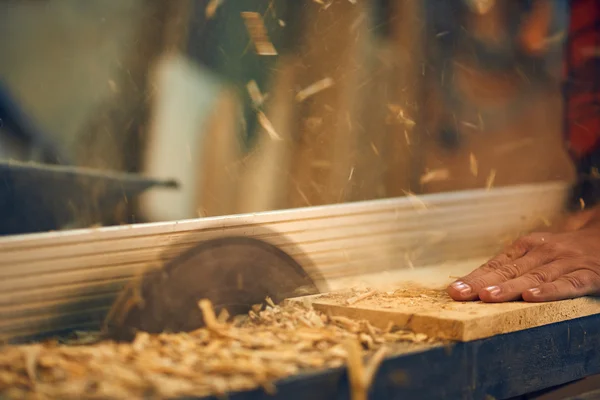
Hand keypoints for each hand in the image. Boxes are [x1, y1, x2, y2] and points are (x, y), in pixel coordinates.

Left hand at [447, 228, 599, 301]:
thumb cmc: (566, 252)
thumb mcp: (538, 252)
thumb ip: (513, 266)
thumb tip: (476, 283)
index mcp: (527, 247)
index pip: (495, 265)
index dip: (474, 278)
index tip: (454, 290)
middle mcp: (543, 253)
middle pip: (508, 271)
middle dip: (482, 283)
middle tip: (460, 294)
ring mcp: (565, 263)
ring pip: (534, 277)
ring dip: (509, 287)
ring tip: (487, 297)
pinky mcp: (589, 275)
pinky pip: (568, 284)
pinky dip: (550, 291)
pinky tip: (532, 298)